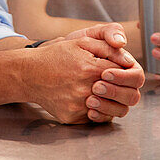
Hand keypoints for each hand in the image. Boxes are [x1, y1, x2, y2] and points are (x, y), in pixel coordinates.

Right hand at [26, 23, 143, 123]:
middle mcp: (85, 90)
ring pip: (111, 109)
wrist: (30, 74)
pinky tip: (92, 99)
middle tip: (116, 83)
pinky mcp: (72, 117)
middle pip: (121, 95)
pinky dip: (98, 110)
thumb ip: (108, 48)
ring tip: (105, 91)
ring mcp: (78, 106)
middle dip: (123, 88)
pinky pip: (95, 117)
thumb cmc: (57, 56)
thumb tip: (129, 61)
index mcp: (90, 69)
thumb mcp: (82, 42)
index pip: (123, 73)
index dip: (125, 71)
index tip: (120, 69)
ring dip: (113, 101)